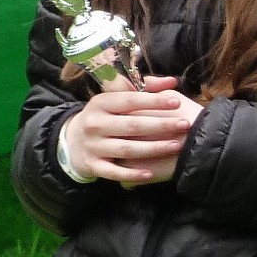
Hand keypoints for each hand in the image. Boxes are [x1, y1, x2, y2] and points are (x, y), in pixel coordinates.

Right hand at [61, 79, 200, 184]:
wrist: (72, 141)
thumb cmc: (106, 115)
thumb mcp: (116, 98)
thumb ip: (145, 87)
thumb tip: (172, 82)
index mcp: (101, 103)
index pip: (130, 100)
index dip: (154, 101)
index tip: (177, 102)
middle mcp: (95, 124)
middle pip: (132, 125)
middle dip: (161, 125)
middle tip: (185, 124)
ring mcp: (93, 146)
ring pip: (126, 149)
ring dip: (153, 148)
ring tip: (176, 146)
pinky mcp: (92, 166)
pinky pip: (114, 172)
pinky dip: (132, 174)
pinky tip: (150, 174)